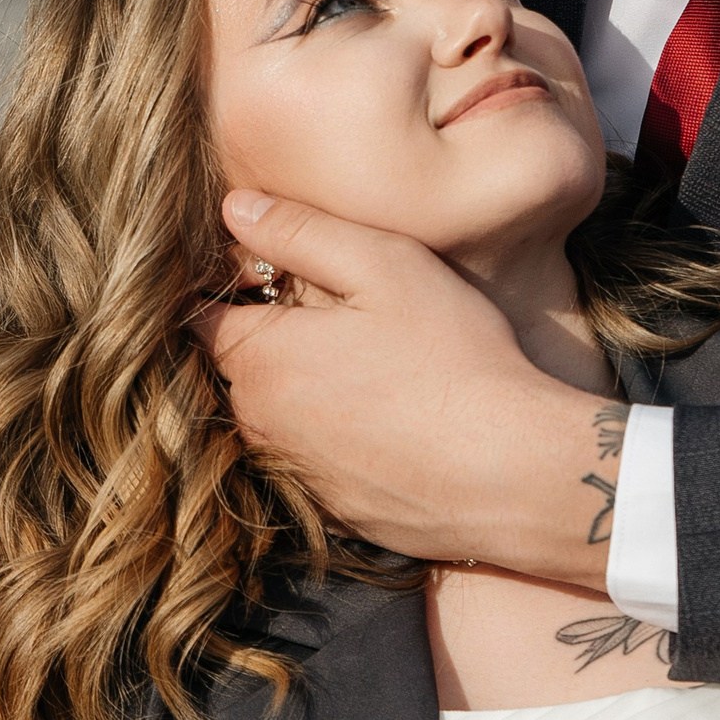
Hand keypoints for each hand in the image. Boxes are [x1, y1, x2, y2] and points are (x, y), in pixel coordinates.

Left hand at [199, 193, 616, 584]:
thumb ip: (300, 231)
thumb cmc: (454, 361)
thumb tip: (235, 208)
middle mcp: (260, 426)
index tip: (280, 269)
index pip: (205, 314)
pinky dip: (340, 437)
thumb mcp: (384, 266)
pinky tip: (396, 420)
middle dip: (276, 335)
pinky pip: (316, 459)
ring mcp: (295, 475)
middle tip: (348, 313)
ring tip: (379, 366)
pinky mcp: (333, 510)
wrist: (514, 477)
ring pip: (279, 414)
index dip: (237, 283)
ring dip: (309, 388)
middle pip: (243, 364)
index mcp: (260, 360)